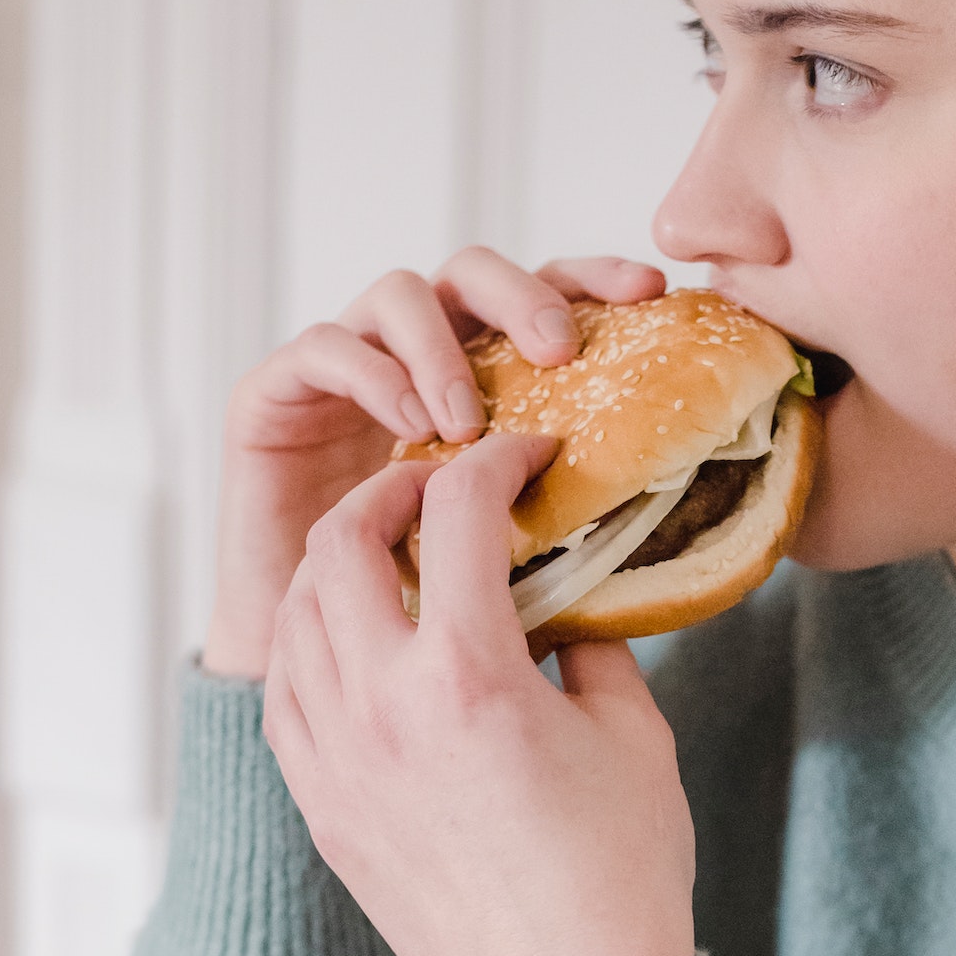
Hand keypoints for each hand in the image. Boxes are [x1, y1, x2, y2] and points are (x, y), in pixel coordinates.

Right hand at [202, 248, 667, 679]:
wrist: (319, 683)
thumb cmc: (426, 627)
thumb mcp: (522, 570)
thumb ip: (580, 529)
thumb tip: (681, 522)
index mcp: (485, 384)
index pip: (544, 298)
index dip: (595, 281)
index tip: (653, 293)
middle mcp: (417, 362)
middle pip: (473, 273)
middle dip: (522, 295)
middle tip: (560, 351)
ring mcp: (346, 372)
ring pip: (398, 294)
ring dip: (443, 347)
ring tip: (469, 421)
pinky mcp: (274, 396)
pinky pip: (323, 347)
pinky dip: (371, 371)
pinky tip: (408, 420)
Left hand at [262, 431, 696, 955]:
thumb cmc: (622, 879)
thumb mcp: (630, 733)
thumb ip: (587, 641)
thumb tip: (558, 596)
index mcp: (469, 677)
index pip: (457, 513)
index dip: (494, 460)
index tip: (524, 453)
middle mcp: (381, 708)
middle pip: (344, 543)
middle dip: (392, 492)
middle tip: (440, 489)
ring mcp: (335, 761)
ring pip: (297, 614)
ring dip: (342, 563)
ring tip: (396, 557)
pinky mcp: (321, 807)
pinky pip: (287, 693)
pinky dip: (315, 643)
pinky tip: (361, 642)